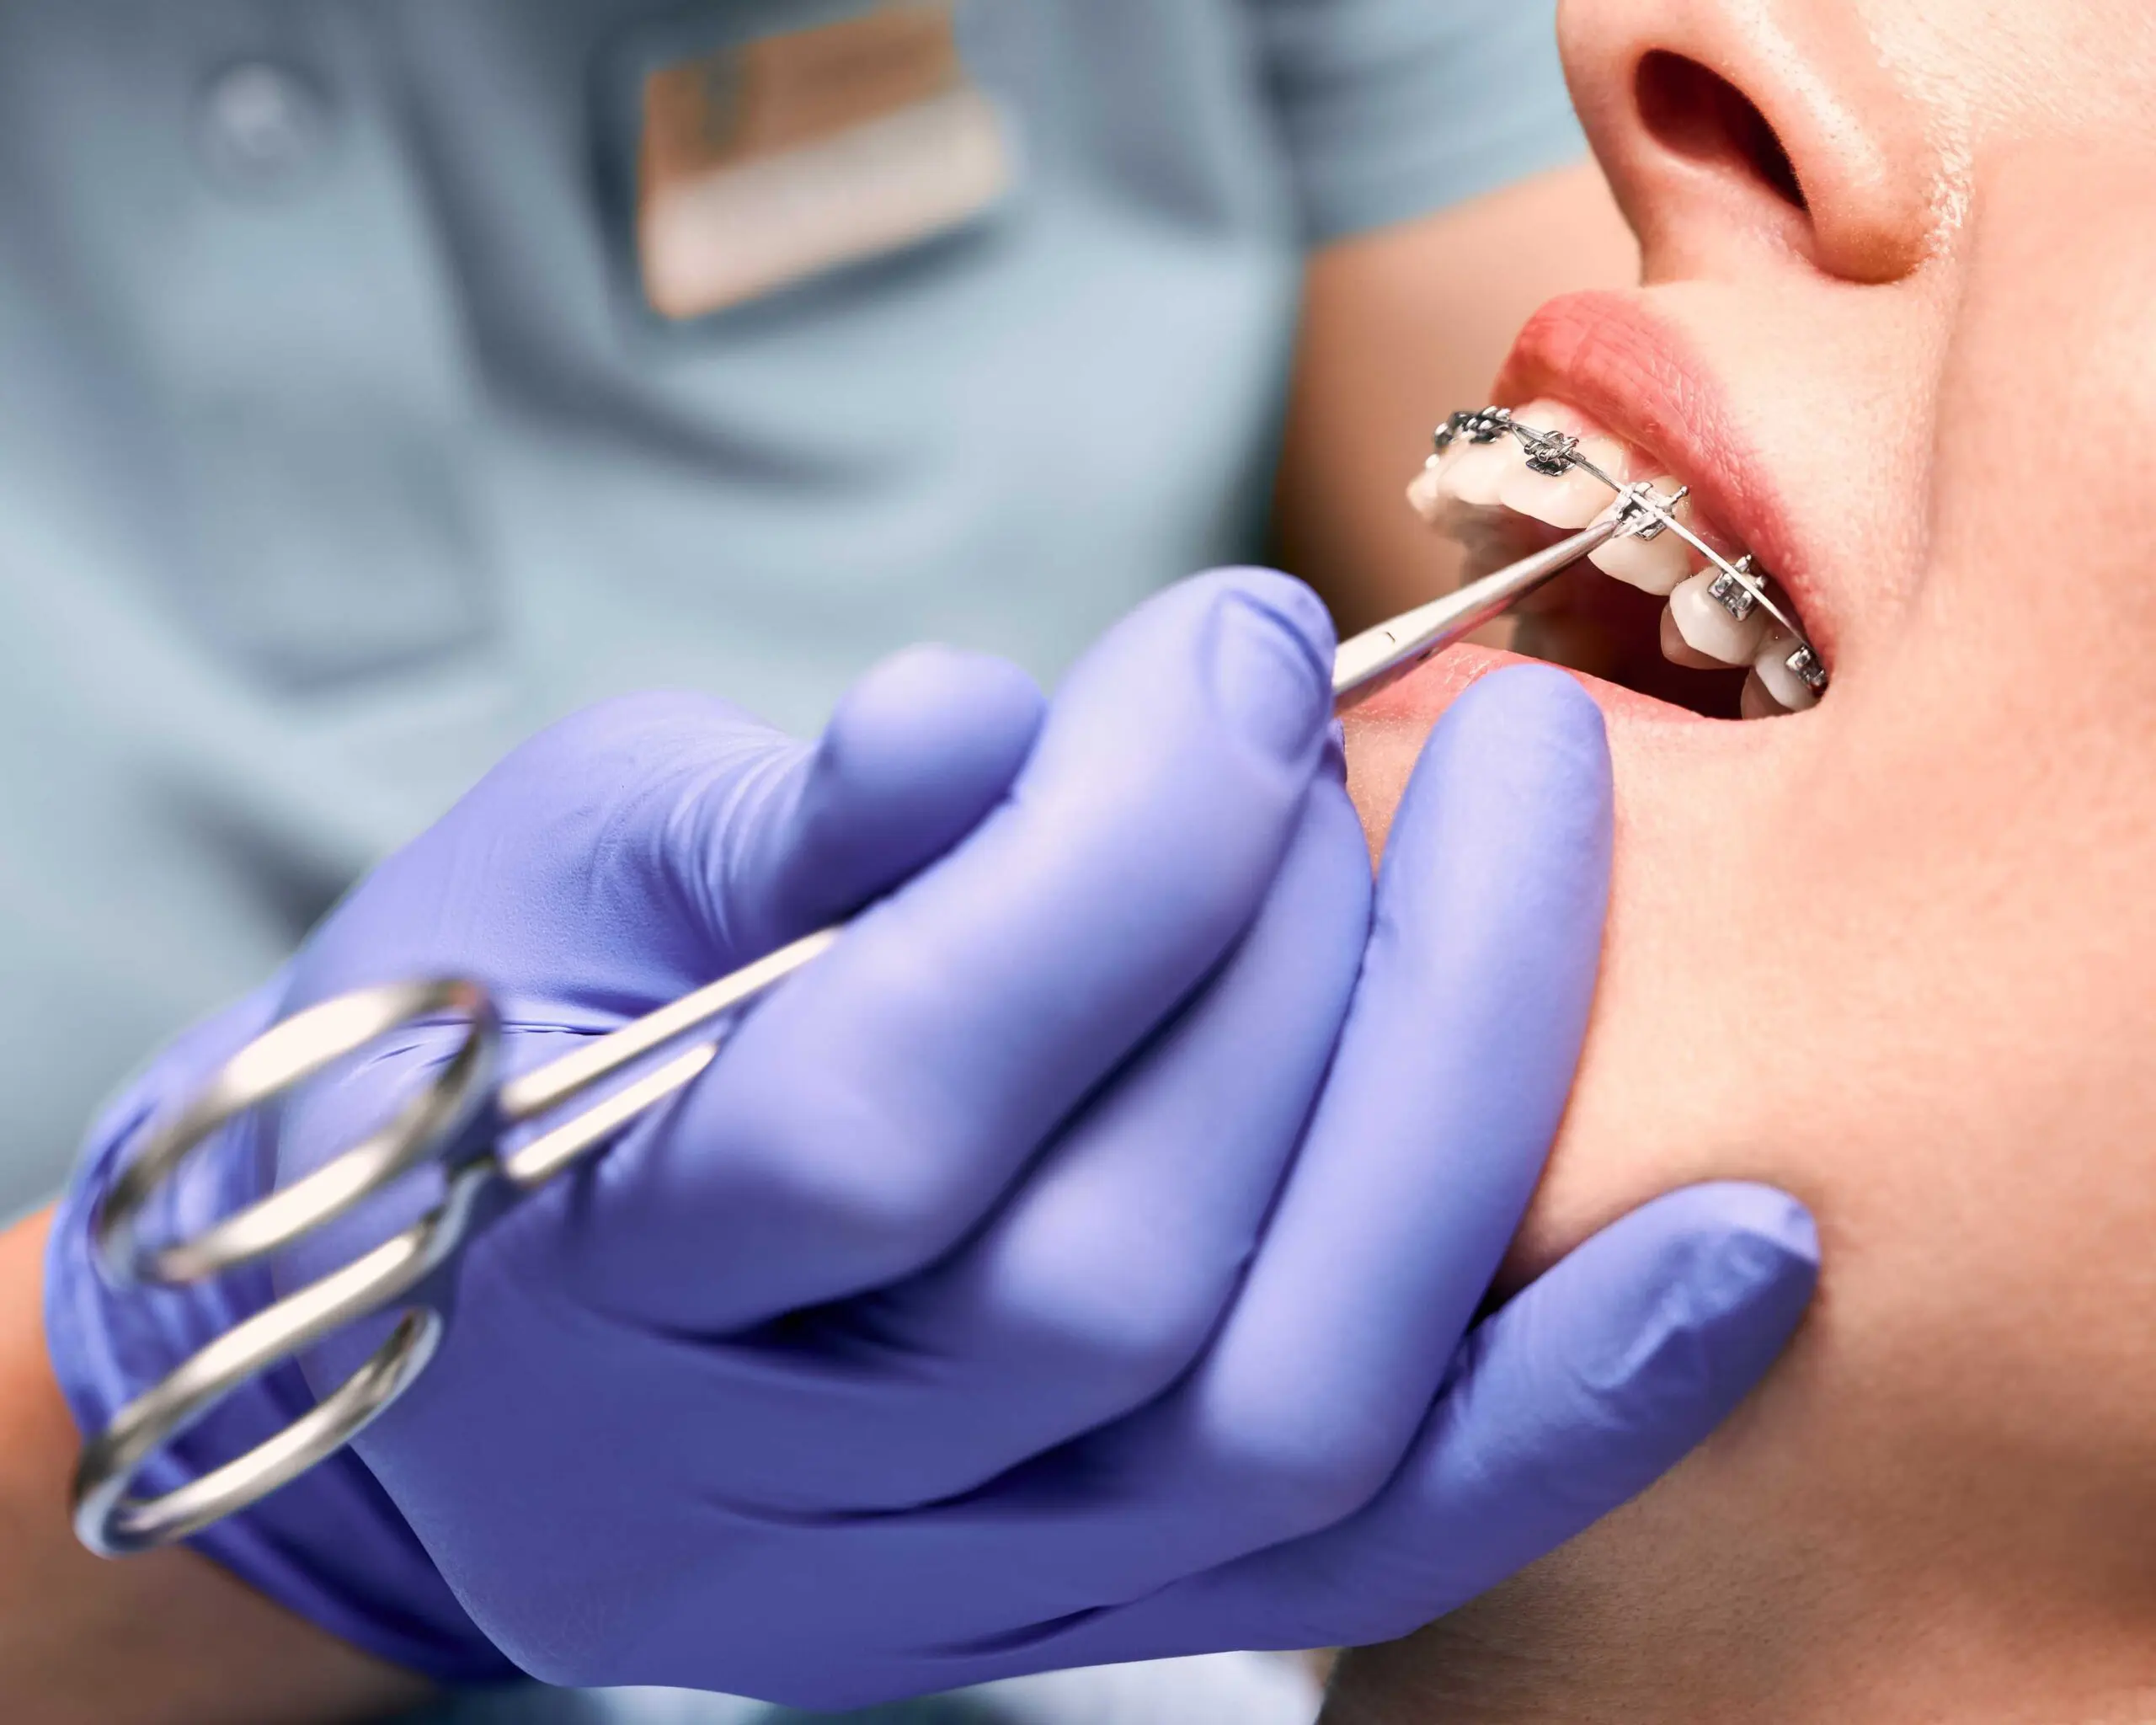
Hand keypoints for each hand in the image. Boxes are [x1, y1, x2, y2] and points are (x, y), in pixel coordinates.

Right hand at [47, 570, 1815, 1709]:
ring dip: (1455, 1104)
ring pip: (1274, 1422)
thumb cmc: (511, 1033)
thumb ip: (778, 825)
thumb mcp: (572, 866)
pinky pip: (1369, 1560)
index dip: (1105, 862)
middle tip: (1344, 722)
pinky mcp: (1088, 1609)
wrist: (486, 1318)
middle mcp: (768, 1493)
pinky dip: (1571, 1407)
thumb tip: (989, 725)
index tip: (1234, 641)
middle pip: (1119, 1272)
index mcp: (580, 1277)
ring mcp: (948, 1584)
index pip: (886, 1115)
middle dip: (1295, 940)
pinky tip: (1736, 1244)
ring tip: (1524, 843)